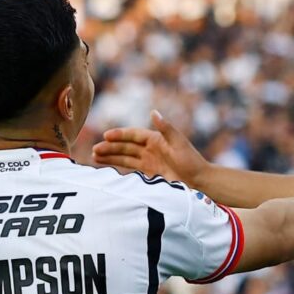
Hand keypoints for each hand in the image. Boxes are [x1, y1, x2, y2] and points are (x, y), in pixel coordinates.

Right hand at [92, 111, 208, 184]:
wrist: (199, 181)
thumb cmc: (191, 161)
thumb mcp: (178, 143)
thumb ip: (165, 128)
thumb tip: (153, 112)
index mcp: (156, 139)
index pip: (133, 135)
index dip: (120, 135)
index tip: (106, 136)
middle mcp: (150, 148)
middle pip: (126, 147)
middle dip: (110, 147)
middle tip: (95, 150)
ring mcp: (149, 160)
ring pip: (125, 157)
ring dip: (111, 156)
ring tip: (94, 157)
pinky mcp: (149, 172)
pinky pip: (130, 167)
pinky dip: (118, 167)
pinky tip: (107, 167)